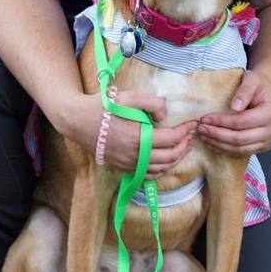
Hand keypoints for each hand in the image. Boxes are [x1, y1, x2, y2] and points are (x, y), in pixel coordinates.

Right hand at [66, 91, 197, 179]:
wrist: (77, 120)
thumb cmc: (102, 106)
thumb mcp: (128, 97)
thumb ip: (151, 103)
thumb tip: (165, 116)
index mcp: (138, 137)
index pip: (171, 138)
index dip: (185, 131)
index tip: (192, 123)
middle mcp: (135, 155)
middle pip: (170, 157)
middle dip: (185, 146)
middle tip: (190, 135)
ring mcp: (128, 163)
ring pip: (160, 169)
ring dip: (176, 158)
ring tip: (183, 146)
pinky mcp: (122, 167)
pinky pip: (148, 174)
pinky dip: (162, 170)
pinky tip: (167, 160)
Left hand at [196, 69, 270, 154]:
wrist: (266, 94)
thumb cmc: (258, 85)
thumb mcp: (251, 80)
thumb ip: (244, 91)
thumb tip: (235, 106)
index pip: (242, 121)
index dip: (221, 122)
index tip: (205, 118)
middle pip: (240, 138)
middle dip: (217, 135)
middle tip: (200, 129)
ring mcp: (268, 141)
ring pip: (240, 149)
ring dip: (219, 144)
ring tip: (203, 136)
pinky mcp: (262, 147)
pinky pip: (241, 152)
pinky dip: (225, 149)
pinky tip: (213, 143)